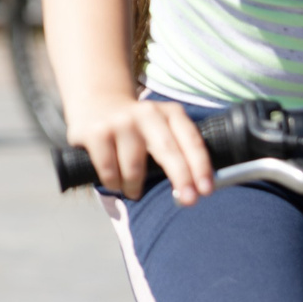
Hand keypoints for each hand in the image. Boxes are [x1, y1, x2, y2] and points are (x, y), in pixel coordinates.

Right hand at [68, 92, 211, 202]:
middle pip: (167, 150)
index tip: (206, 190)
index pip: (190, 140)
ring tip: (133, 190)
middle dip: (181, 178)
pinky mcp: (96, 132)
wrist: (97, 100)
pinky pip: (109, 171)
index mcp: (170, 113)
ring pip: (135, 168)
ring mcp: (119, 121)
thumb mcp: (162, 128)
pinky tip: (114, 182)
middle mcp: (146, 113)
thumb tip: (198, 190)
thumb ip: (179, 151)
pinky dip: (114, 183)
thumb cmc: (138, 128)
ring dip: (135, 188)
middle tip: (188, 201)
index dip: (201, 166)